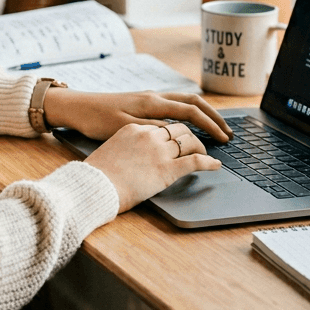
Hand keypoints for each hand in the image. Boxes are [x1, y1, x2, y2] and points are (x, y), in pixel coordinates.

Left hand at [42, 89, 233, 142]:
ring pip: (184, 101)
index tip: (223, 139)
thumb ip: (152, 130)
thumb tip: (177, 132)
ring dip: (202, 113)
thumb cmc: (96, 119)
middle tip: (227, 132)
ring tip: (214, 128)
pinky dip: (188, 113)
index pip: (190, 111)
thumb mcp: (125, 127)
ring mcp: (148, 98)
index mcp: (152, 102)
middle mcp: (154, 96)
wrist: (76, 107)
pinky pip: (173, 105)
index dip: (210, 125)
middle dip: (213, 116)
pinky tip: (189, 125)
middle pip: (193, 101)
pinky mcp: (142, 103)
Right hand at [84, 122, 221, 212]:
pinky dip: (209, 162)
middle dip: (193, 134)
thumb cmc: (98, 172)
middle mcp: (149, 134)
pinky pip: (195, 161)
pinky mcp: (167, 169)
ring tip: (208, 153)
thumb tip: (133, 155)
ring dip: (201, 147)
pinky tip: (216, 165)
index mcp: (134, 127)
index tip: (179, 137)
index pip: (162, 124)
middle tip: (200, 141)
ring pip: (189, 141)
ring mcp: (159, 150)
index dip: (174, 130)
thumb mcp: (111, 149)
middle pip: (179, 128)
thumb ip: (126, 146)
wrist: (94, 185)